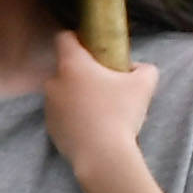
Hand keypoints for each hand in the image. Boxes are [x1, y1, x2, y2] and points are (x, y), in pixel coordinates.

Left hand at [40, 28, 153, 175]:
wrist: (102, 155)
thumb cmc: (121, 113)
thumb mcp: (144, 84)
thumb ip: (144, 68)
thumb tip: (136, 68)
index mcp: (72, 65)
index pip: (64, 38)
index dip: (77, 37)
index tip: (91, 46)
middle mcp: (54, 82)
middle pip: (66, 68)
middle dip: (82, 72)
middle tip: (104, 83)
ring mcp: (48, 106)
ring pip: (63, 92)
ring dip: (77, 94)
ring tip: (100, 108)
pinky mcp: (49, 127)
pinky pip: (62, 113)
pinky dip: (73, 115)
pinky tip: (92, 124)